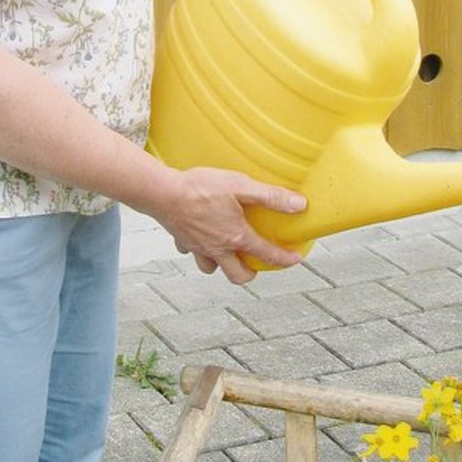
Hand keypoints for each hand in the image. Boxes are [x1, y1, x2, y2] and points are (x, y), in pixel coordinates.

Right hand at [160, 168, 306, 284]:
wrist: (162, 192)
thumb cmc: (199, 188)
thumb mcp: (241, 185)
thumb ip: (270, 196)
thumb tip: (299, 205)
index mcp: (236, 237)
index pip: (266, 254)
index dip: (284, 259)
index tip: (295, 259)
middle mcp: (218, 248)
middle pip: (238, 276)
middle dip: (250, 273)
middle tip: (256, 263)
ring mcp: (198, 247)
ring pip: (212, 268)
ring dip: (222, 264)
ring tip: (227, 251)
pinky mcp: (182, 240)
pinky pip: (192, 253)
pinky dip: (198, 250)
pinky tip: (201, 236)